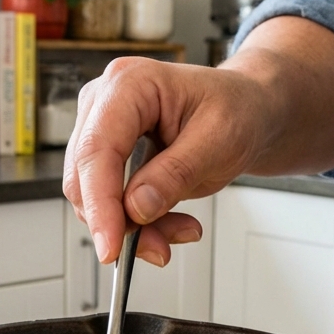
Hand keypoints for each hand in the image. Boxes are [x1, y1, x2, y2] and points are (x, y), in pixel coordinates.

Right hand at [63, 16, 333, 265]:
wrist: (247, 111)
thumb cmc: (238, 110)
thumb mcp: (220, 141)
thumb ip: (176, 173)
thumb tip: (135, 207)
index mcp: (130, 84)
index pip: (97, 149)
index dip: (100, 203)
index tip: (110, 247)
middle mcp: (105, 102)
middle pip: (86, 176)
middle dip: (120, 222)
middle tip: (161, 249)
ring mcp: (101, 128)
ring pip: (93, 196)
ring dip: (134, 227)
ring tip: (182, 230)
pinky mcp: (108, 156)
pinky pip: (108, 202)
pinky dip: (138, 223)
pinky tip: (172, 224)